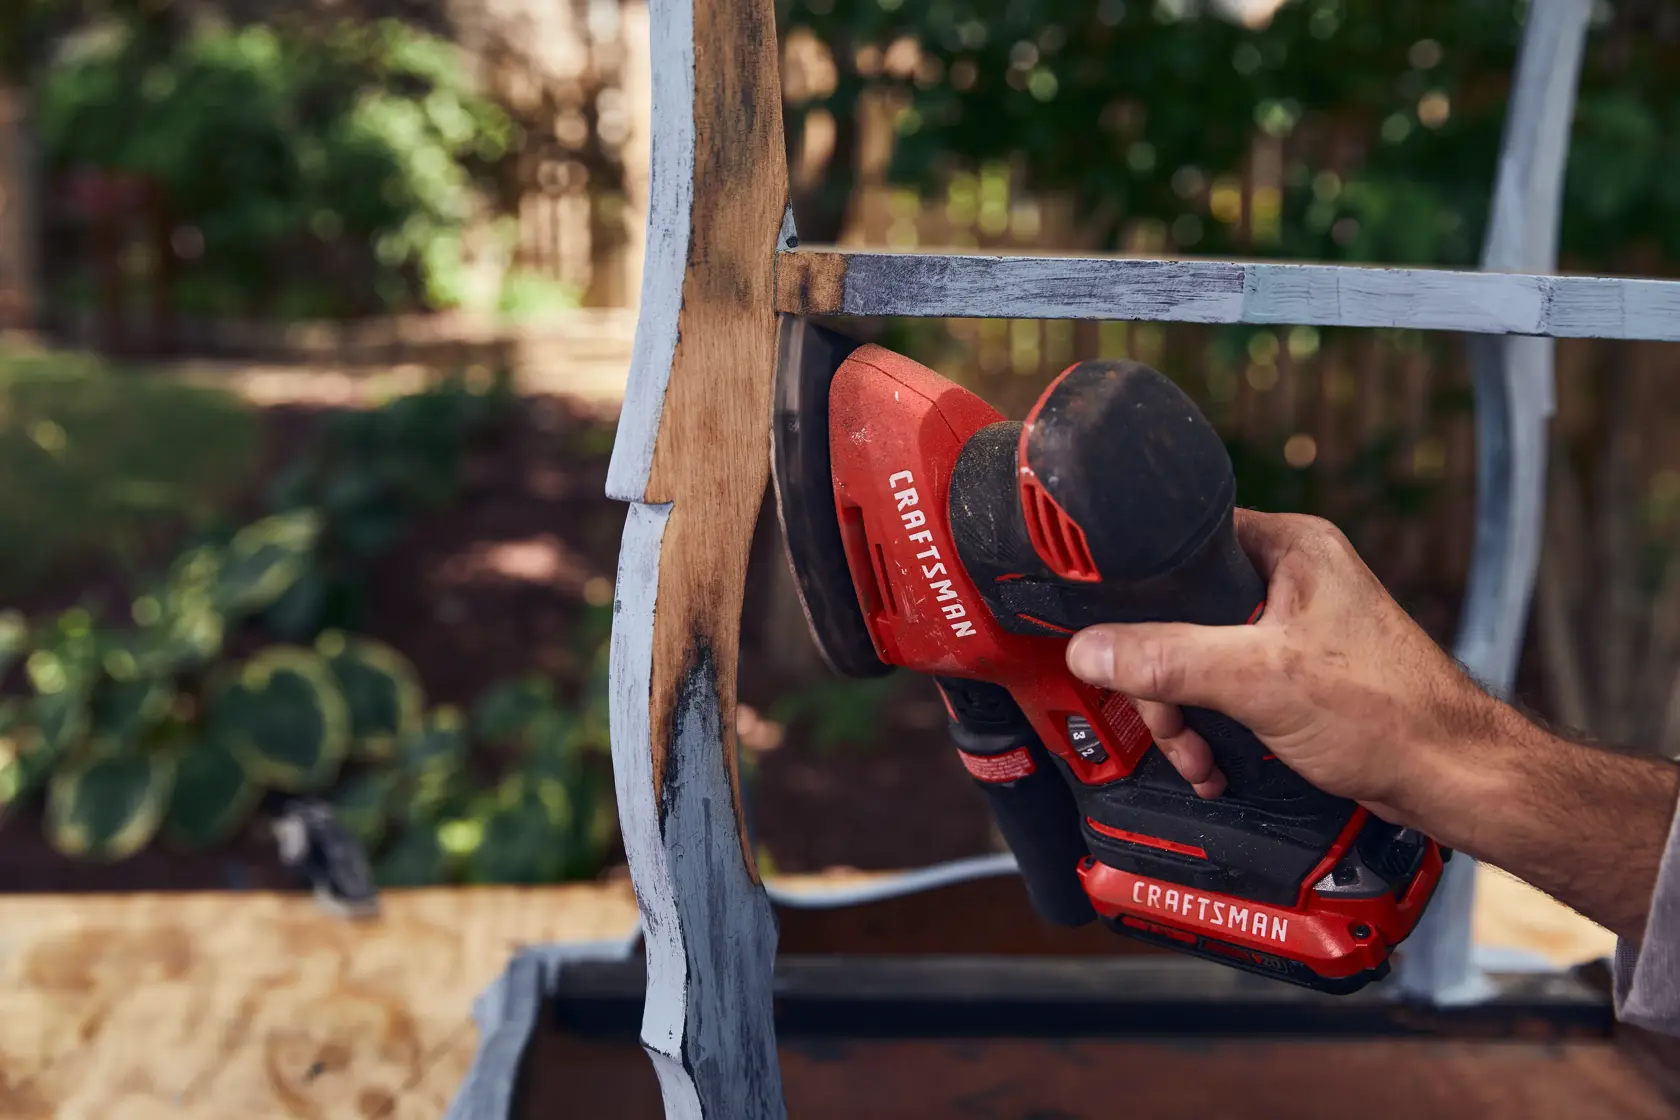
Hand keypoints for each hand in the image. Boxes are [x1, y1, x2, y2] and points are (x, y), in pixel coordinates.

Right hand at [1064, 510, 1509, 826]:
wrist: (1449, 777)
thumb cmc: (1390, 712)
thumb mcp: (1259, 679)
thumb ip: (1169, 659)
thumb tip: (1092, 649)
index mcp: (1289, 547)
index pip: (1185, 543)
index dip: (1144, 589)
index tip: (1116, 629)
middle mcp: (1290, 579)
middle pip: (1182, 613)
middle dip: (1164, 678)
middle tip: (1166, 715)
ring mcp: (1292, 629)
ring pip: (1198, 658)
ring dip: (1186, 712)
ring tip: (1196, 754)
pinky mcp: (1294, 676)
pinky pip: (1225, 689)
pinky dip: (1212, 727)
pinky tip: (1214, 761)